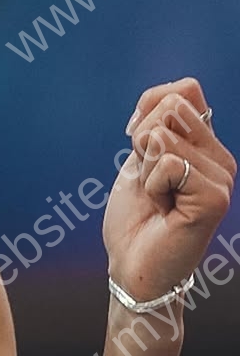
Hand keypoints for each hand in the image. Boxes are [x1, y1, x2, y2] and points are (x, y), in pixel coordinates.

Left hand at [103, 76, 236, 301]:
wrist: (132, 267)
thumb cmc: (135, 219)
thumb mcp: (139, 159)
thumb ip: (155, 124)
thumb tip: (169, 96)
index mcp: (206, 145)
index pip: (185, 89)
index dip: (149, 108)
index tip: (136, 145)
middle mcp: (221, 158)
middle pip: (173, 105)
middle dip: (141, 141)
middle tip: (150, 182)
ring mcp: (222, 178)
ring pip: (163, 135)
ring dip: (144, 169)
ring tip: (158, 199)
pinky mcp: (215, 198)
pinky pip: (167, 162)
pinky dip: (151, 185)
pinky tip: (164, 210)